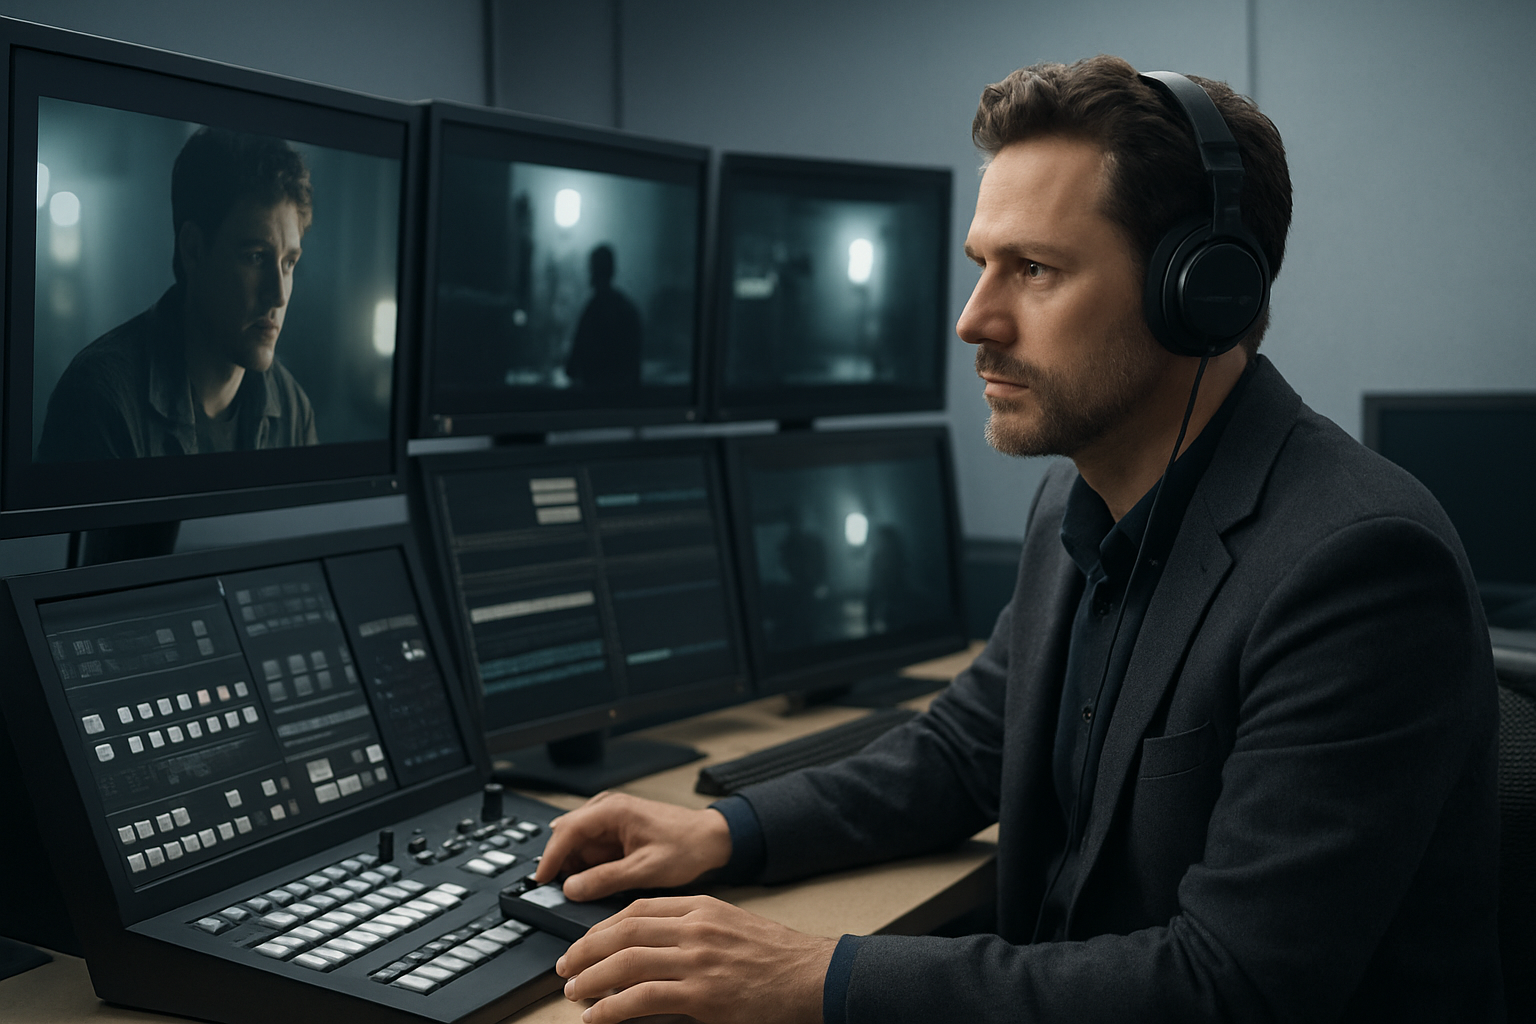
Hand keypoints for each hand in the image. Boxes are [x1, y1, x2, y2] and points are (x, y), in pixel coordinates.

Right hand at [533, 791, 733, 899]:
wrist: (711, 839)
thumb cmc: (687, 845)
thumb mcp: (645, 869)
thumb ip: (606, 879)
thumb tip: (572, 888)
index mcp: (612, 810)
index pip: (566, 831)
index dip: (550, 858)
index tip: (539, 881)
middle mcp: (607, 810)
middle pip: (568, 838)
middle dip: (562, 866)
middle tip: (559, 895)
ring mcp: (609, 821)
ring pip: (577, 847)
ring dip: (576, 869)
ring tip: (584, 893)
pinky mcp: (615, 833)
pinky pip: (591, 852)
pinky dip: (589, 869)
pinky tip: (597, 885)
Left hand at [557, 895, 836, 1023]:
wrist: (814, 976)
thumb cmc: (777, 956)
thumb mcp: (732, 925)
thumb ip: (693, 927)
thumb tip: (649, 944)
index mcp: (703, 907)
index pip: (637, 909)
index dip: (603, 927)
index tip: (584, 942)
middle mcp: (696, 928)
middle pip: (624, 932)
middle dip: (586, 950)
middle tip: (566, 967)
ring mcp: (698, 961)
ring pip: (627, 963)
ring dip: (592, 979)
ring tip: (575, 993)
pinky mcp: (703, 996)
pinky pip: (643, 999)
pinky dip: (612, 1008)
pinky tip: (598, 1016)